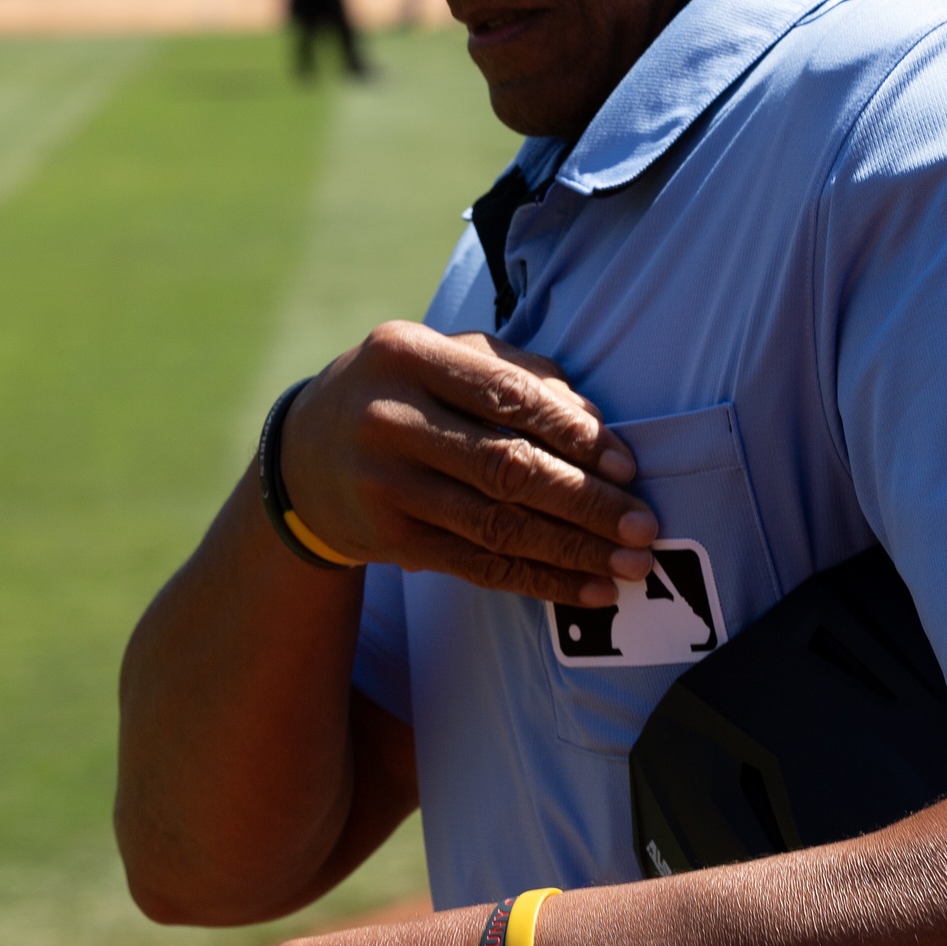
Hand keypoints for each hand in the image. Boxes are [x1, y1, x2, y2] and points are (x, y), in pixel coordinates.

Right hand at [280, 323, 656, 604]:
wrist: (302, 453)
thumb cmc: (402, 391)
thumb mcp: (445, 356)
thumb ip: (521, 373)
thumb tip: (597, 422)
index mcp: (408, 354)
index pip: (508, 396)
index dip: (575, 434)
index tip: (628, 466)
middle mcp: (390, 419)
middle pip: (505, 467)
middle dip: (586, 502)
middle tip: (644, 526)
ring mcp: (384, 485)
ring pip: (495, 525)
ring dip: (572, 551)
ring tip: (629, 566)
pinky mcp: (387, 539)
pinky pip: (477, 566)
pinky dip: (538, 581)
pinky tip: (585, 591)